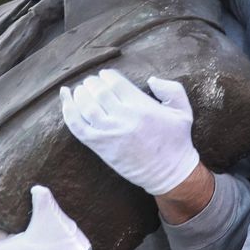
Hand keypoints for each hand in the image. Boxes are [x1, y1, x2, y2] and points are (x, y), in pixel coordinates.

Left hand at [0, 186, 90, 249]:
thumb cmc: (63, 249)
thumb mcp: (52, 218)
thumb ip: (42, 199)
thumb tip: (36, 188)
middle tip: (7, 208)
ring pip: (11, 240)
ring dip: (13, 224)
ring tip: (23, 208)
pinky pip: (24, 240)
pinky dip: (25, 228)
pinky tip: (38, 215)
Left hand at [61, 70, 201, 195]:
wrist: (169, 173)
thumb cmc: (176, 141)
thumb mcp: (183, 111)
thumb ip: (171, 89)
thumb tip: (151, 79)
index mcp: (141, 106)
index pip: (115, 82)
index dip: (107, 75)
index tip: (105, 76)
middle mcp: (124, 117)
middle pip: (99, 91)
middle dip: (92, 83)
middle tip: (92, 83)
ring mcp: (109, 132)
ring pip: (86, 105)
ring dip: (80, 93)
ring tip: (81, 90)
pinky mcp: (99, 146)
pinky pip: (76, 125)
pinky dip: (68, 109)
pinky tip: (65, 98)